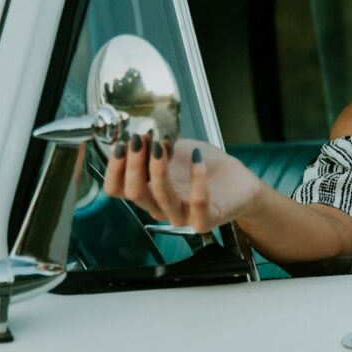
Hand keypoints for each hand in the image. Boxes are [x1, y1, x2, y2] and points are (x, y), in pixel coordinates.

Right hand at [101, 133, 264, 233]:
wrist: (238, 182)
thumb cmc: (205, 166)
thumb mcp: (176, 150)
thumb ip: (156, 145)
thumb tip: (138, 132)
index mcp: (148, 192)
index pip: (117, 189)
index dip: (114, 168)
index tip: (121, 143)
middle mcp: (160, 207)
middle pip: (135, 193)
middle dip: (133, 164)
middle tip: (139, 139)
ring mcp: (182, 216)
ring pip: (161, 197)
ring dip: (158, 169)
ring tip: (162, 145)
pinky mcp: (205, 219)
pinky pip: (198, 202)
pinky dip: (197, 178)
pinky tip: (197, 158)